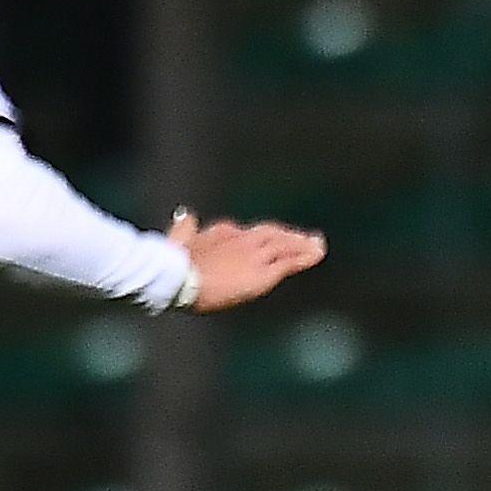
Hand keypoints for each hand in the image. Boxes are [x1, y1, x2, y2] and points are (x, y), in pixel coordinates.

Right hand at [167, 211, 325, 312]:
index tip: (270, 239)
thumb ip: (183, 228)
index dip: (259, 237)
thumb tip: (186, 214)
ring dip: (302, 244)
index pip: (246, 232)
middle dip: (288, 236)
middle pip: (271, 233)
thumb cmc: (173, 265)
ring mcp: (255, 254)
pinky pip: (290, 262)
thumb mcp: (176, 241)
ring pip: (285, 245)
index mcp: (223, 232)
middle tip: (306, 238)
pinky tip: (318, 254)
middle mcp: (243, 239)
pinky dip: (306, 256)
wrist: (180, 277)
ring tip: (318, 245)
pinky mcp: (263, 272)